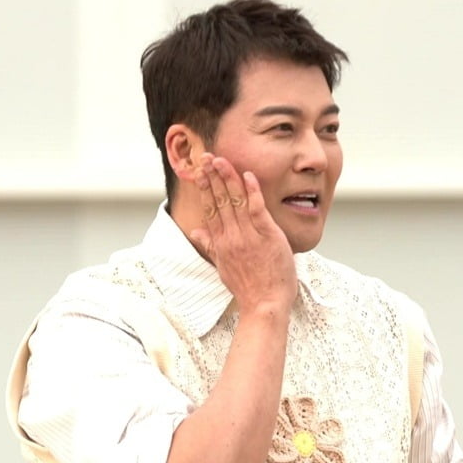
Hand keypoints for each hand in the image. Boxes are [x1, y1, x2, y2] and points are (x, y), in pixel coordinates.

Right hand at [188, 153, 297, 313]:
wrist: (264, 305)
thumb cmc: (248, 288)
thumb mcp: (223, 267)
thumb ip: (210, 246)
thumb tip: (196, 232)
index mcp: (220, 243)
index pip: (209, 208)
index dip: (204, 188)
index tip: (199, 171)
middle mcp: (231, 236)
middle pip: (219, 200)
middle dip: (212, 176)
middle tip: (206, 156)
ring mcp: (248, 236)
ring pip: (235, 201)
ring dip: (228, 178)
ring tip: (220, 160)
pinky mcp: (267, 236)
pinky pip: (257, 209)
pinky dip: (252, 191)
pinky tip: (248, 175)